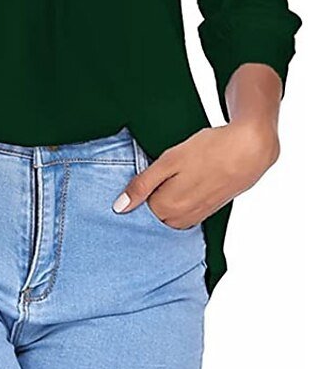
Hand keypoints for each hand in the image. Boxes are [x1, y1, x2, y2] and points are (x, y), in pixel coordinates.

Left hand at [112, 121, 279, 228]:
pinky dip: (177, 204)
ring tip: (166, 181)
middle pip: (152, 217)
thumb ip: (142, 185)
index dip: (132, 196)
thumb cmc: (209, 150)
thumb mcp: (168, 161)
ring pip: (168, 217)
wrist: (249, 150)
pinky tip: (180, 186)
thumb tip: (119, 207)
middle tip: (148, 179)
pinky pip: (184, 215)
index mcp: (167, 208)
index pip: (137, 212)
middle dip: (146, 203)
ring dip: (162, 204)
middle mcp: (181, 219)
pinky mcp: (208, 211)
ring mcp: (196, 216)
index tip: (131, 183)